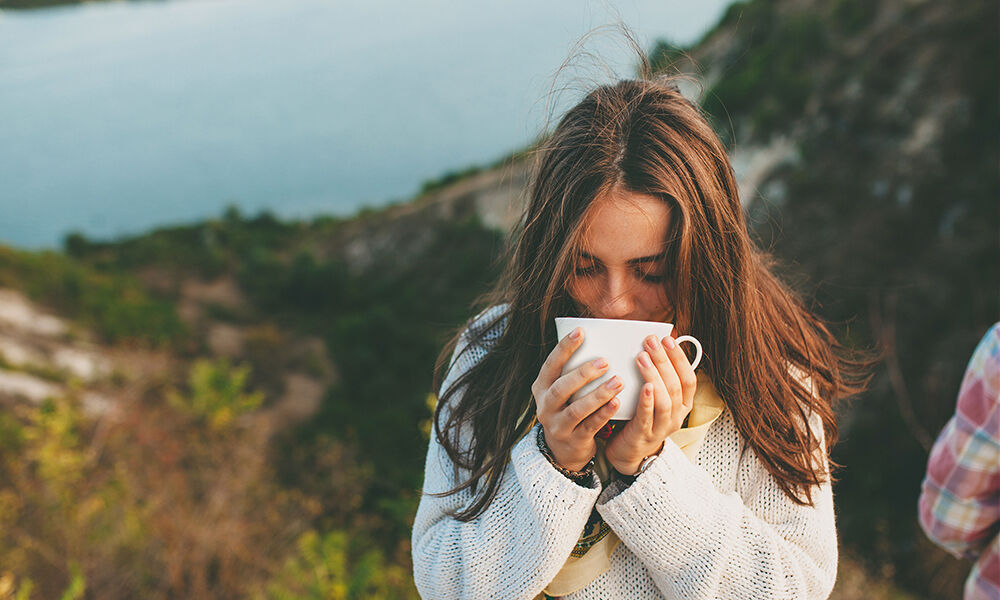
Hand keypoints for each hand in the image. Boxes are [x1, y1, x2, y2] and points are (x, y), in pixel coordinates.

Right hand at [531, 327, 621, 470]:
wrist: (563, 450)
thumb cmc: (568, 408)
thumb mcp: (562, 391)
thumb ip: (572, 371)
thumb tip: (598, 339)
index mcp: (541, 388)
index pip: (550, 365)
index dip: (564, 348)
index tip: (581, 331)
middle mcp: (545, 406)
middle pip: (561, 388)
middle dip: (583, 373)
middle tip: (605, 361)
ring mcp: (557, 425)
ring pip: (576, 409)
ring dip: (598, 394)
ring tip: (618, 381)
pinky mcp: (573, 440)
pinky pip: (589, 426)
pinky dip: (603, 414)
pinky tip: (617, 403)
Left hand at [605, 333, 697, 475]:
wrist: (629, 452)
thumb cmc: (640, 417)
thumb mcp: (655, 397)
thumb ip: (658, 377)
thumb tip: (654, 345)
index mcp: (683, 405)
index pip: (689, 379)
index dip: (680, 358)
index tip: (668, 339)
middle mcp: (677, 416)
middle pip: (675, 385)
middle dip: (664, 360)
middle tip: (651, 341)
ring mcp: (662, 427)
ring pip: (665, 399)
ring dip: (654, 375)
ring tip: (642, 357)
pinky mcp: (644, 435)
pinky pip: (648, 416)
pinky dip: (647, 400)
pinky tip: (644, 386)